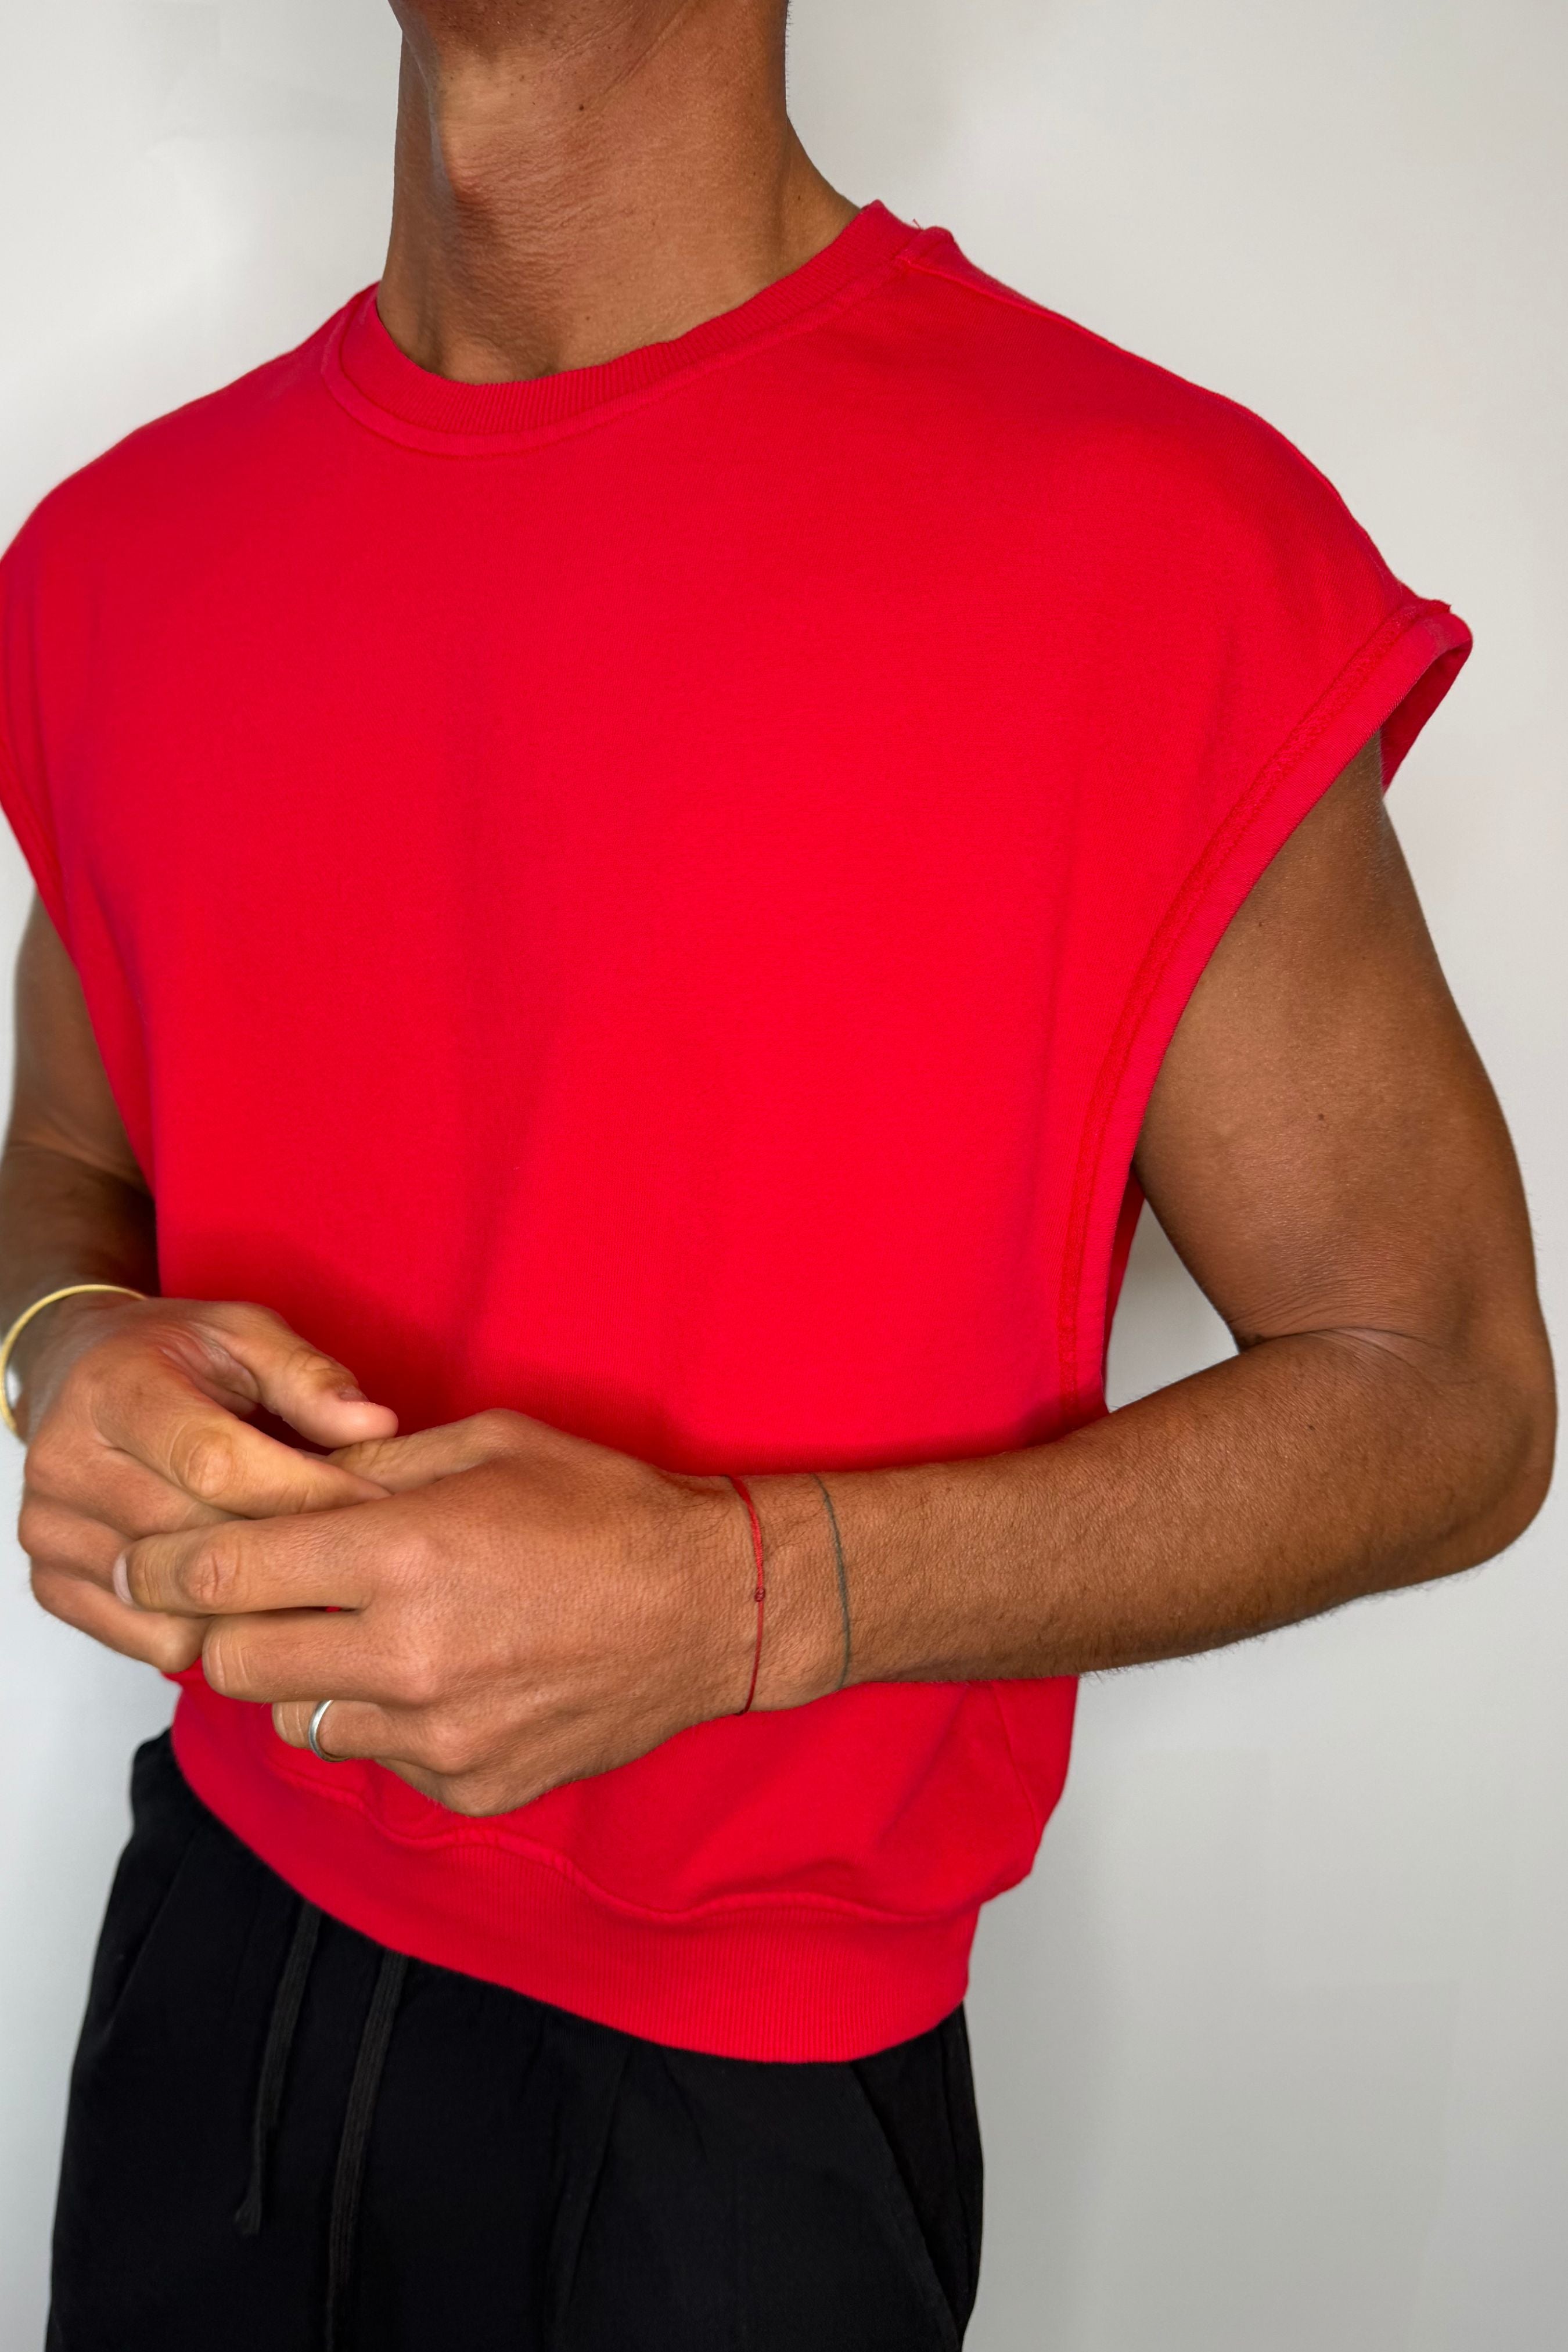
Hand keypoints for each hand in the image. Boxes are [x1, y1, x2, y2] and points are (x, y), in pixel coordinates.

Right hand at [19, 1294, 396, 1671]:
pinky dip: (215, 1629)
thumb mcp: (244, 1334)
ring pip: (179, 1601)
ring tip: (309, 1569)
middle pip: (197, 1537)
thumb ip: (308, 1377)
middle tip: (359, 1548)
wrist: (77, 1375)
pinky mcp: (54, 1584)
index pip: (215, 1463)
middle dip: (292, 1546)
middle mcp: (67, 1463)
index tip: (373, 1501)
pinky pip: (153, 1640)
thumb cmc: (173, 1356)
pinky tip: (251, 1593)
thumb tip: (375, 1425)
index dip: (305, 1490)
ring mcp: (52, 1531)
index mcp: (113, 1389)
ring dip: (258, 1596)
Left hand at [120, 1409, 758, 1814]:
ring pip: (299, 1720)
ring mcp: (439, 1733)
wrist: (714, 1606)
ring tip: (377, 1633)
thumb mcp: (485, 1444)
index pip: (220, 1577)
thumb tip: (281, 1488)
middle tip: (271, 1598)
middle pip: (236, 1663)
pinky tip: (450, 1676)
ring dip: (314, 1677)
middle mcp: (407, 1653)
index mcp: (402, 1552)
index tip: (153, 1563)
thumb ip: (370, 1469)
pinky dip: (390, 1722)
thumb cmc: (605, 1510)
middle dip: (236, 1627)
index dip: (167, 1567)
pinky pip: (381, 1760)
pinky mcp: (469, 1785)